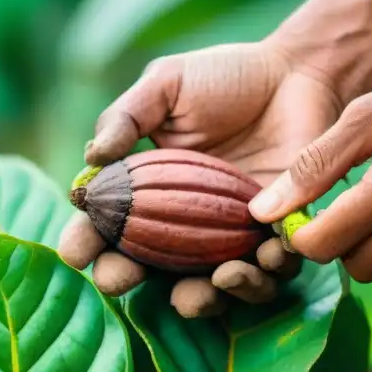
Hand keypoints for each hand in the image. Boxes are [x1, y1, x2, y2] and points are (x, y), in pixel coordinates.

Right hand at [58, 41, 341, 316]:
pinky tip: (267, 255)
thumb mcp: (166, 85)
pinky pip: (269, 275)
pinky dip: (265, 275)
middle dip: (125, 283)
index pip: (104, 230)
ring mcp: (226, 242)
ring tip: (216, 277)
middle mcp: (179, 228)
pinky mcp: (275, 241)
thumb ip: (126, 117)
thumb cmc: (225, 78)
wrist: (296, 73)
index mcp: (144, 195)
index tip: (75, 252)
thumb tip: (91, 156)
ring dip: (203, 298)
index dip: (84, 245)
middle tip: (121, 278)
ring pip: (207, 293)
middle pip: (143, 275)